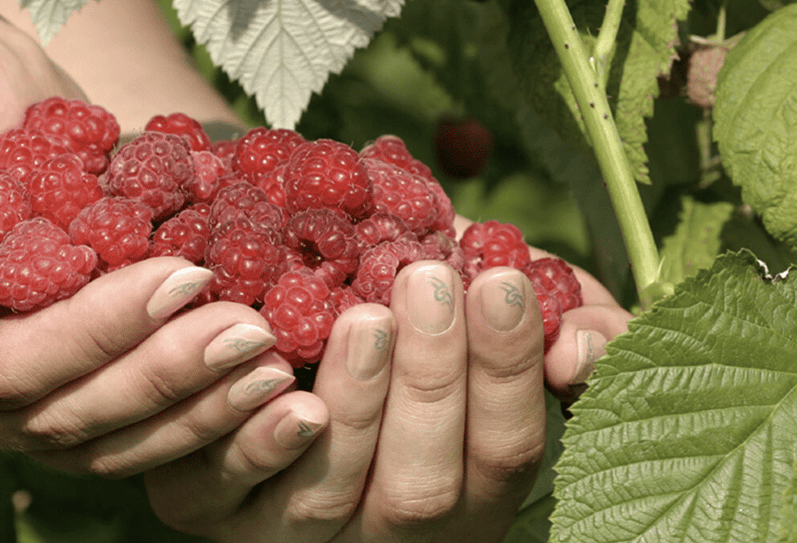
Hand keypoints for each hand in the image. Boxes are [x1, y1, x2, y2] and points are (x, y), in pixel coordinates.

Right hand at [0, 7, 290, 475]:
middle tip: (256, 334)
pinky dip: (200, 394)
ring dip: (198, 404)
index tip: (184, 280)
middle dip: (166, 376)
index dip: (98, 334)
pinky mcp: (71, 368)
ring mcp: (15, 388)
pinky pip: (135, 406)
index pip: (6, 370)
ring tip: (277, 365)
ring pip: (110, 428)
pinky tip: (271, 365)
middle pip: (68, 413)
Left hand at [144, 260, 631, 542]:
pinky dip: (243, 436)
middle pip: (419, 490)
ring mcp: (299, 533)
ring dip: (349, 405)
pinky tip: (264, 366)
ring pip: (323, 496)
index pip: (504, 451)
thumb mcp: (519, 320)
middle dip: (428, 381)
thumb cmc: (442, 320)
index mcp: (474, 492)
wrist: (327, 321)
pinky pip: (220, 491)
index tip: (500, 280)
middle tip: (427, 281)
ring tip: (363, 317)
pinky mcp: (214, 512)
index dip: (505, 371)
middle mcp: (393, 534)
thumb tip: (575, 348)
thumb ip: (581, 328)